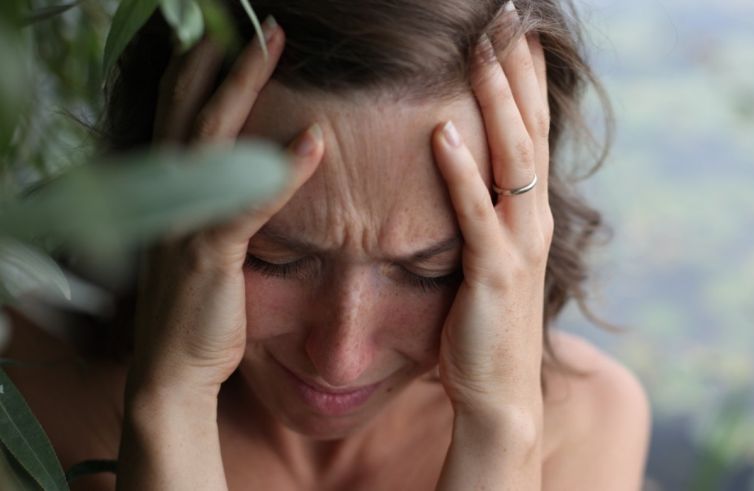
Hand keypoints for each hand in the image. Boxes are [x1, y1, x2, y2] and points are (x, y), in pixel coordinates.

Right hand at [131, 19, 324, 395]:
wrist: (172, 370)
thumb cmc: (195, 309)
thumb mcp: (197, 249)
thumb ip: (216, 209)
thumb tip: (245, 179)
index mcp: (168, 196)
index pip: (178, 118)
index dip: (195, 72)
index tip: (220, 34)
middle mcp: (169, 199)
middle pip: (191, 112)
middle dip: (221, 61)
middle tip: (257, 23)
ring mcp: (185, 224)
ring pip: (212, 141)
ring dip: (242, 88)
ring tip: (272, 47)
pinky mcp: (208, 255)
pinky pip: (247, 203)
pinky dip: (280, 170)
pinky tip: (313, 141)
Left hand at [431, 16, 551, 420]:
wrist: (500, 394)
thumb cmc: (486, 325)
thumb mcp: (491, 258)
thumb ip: (484, 214)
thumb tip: (461, 172)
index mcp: (529, 212)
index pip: (530, 129)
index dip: (524, 77)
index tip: (515, 30)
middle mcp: (532, 219)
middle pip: (528, 129)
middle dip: (516, 69)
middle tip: (506, 14)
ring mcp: (517, 245)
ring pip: (511, 160)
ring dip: (494, 102)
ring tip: (479, 51)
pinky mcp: (493, 275)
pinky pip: (474, 216)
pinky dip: (460, 174)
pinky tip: (442, 133)